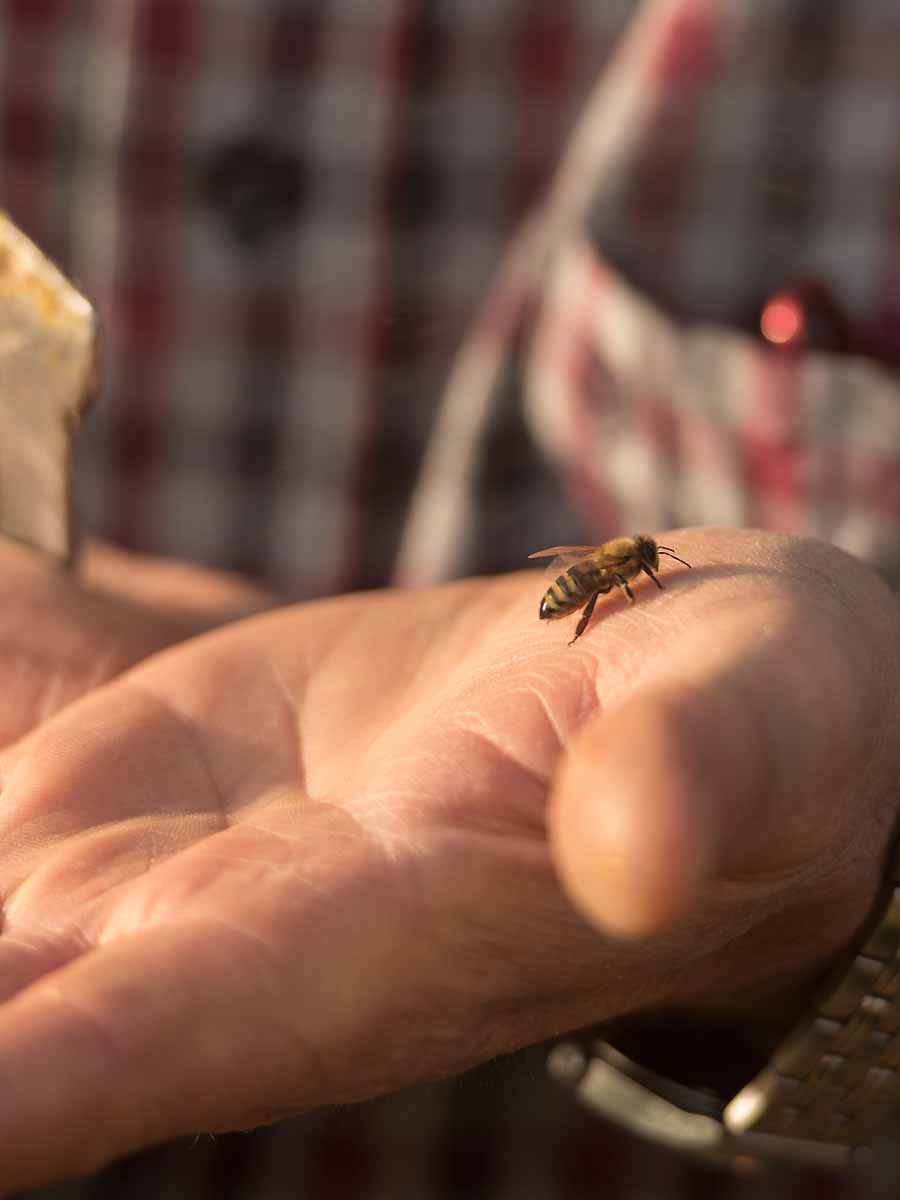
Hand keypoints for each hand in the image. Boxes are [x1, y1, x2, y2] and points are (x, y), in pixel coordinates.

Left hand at [0, 529, 895, 1187]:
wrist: (688, 680)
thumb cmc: (755, 720)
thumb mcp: (742, 723)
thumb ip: (684, 782)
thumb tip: (641, 851)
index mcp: (397, 932)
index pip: (161, 1040)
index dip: (26, 1082)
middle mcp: (251, 936)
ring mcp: (185, 864)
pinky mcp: (159, 780)